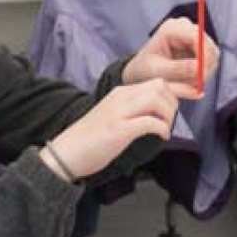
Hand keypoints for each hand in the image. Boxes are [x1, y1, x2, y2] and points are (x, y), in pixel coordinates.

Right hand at [45, 79, 180, 179]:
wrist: (65, 153)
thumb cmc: (90, 140)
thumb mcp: (113, 116)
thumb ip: (132, 110)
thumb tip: (157, 114)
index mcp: (119, 93)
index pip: (155, 82)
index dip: (169, 96)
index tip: (169, 113)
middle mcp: (120, 98)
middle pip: (160, 86)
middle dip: (171, 104)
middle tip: (168, 121)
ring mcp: (119, 112)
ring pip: (157, 99)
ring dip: (167, 115)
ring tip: (164, 129)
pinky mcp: (119, 130)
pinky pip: (150, 122)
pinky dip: (162, 129)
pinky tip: (161, 137)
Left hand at [122, 18, 216, 99]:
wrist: (141, 71)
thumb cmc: (144, 69)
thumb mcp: (157, 71)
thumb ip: (178, 69)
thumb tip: (199, 68)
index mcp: (172, 28)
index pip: (198, 37)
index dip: (204, 57)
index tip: (201, 76)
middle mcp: (185, 27)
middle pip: (209, 46)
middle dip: (205, 67)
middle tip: (197, 84)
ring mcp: (193, 36)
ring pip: (212, 55)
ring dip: (204, 71)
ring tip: (188, 83)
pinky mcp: (199, 46)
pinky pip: (210, 61)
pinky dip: (203, 72)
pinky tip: (190, 79)